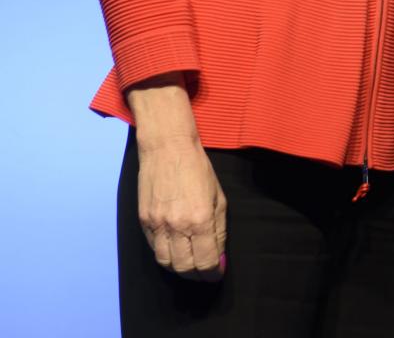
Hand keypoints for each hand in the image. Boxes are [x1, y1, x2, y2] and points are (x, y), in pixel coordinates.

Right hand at [136, 135, 227, 280]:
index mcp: (200, 219)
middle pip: (185, 267)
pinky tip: (175, 250)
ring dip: (180, 269)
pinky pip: (154, 249)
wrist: (167, 149)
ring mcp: (157, 225)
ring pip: (166, 263)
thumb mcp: (219, 196)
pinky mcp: (144, 222)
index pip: (206, 261)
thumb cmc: (198, 169)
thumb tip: (219, 256)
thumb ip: (219, 229)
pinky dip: (166, 255)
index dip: (213, 272)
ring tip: (190, 265)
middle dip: (197, 275)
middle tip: (205, 273)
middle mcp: (177, 226)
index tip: (217, 272)